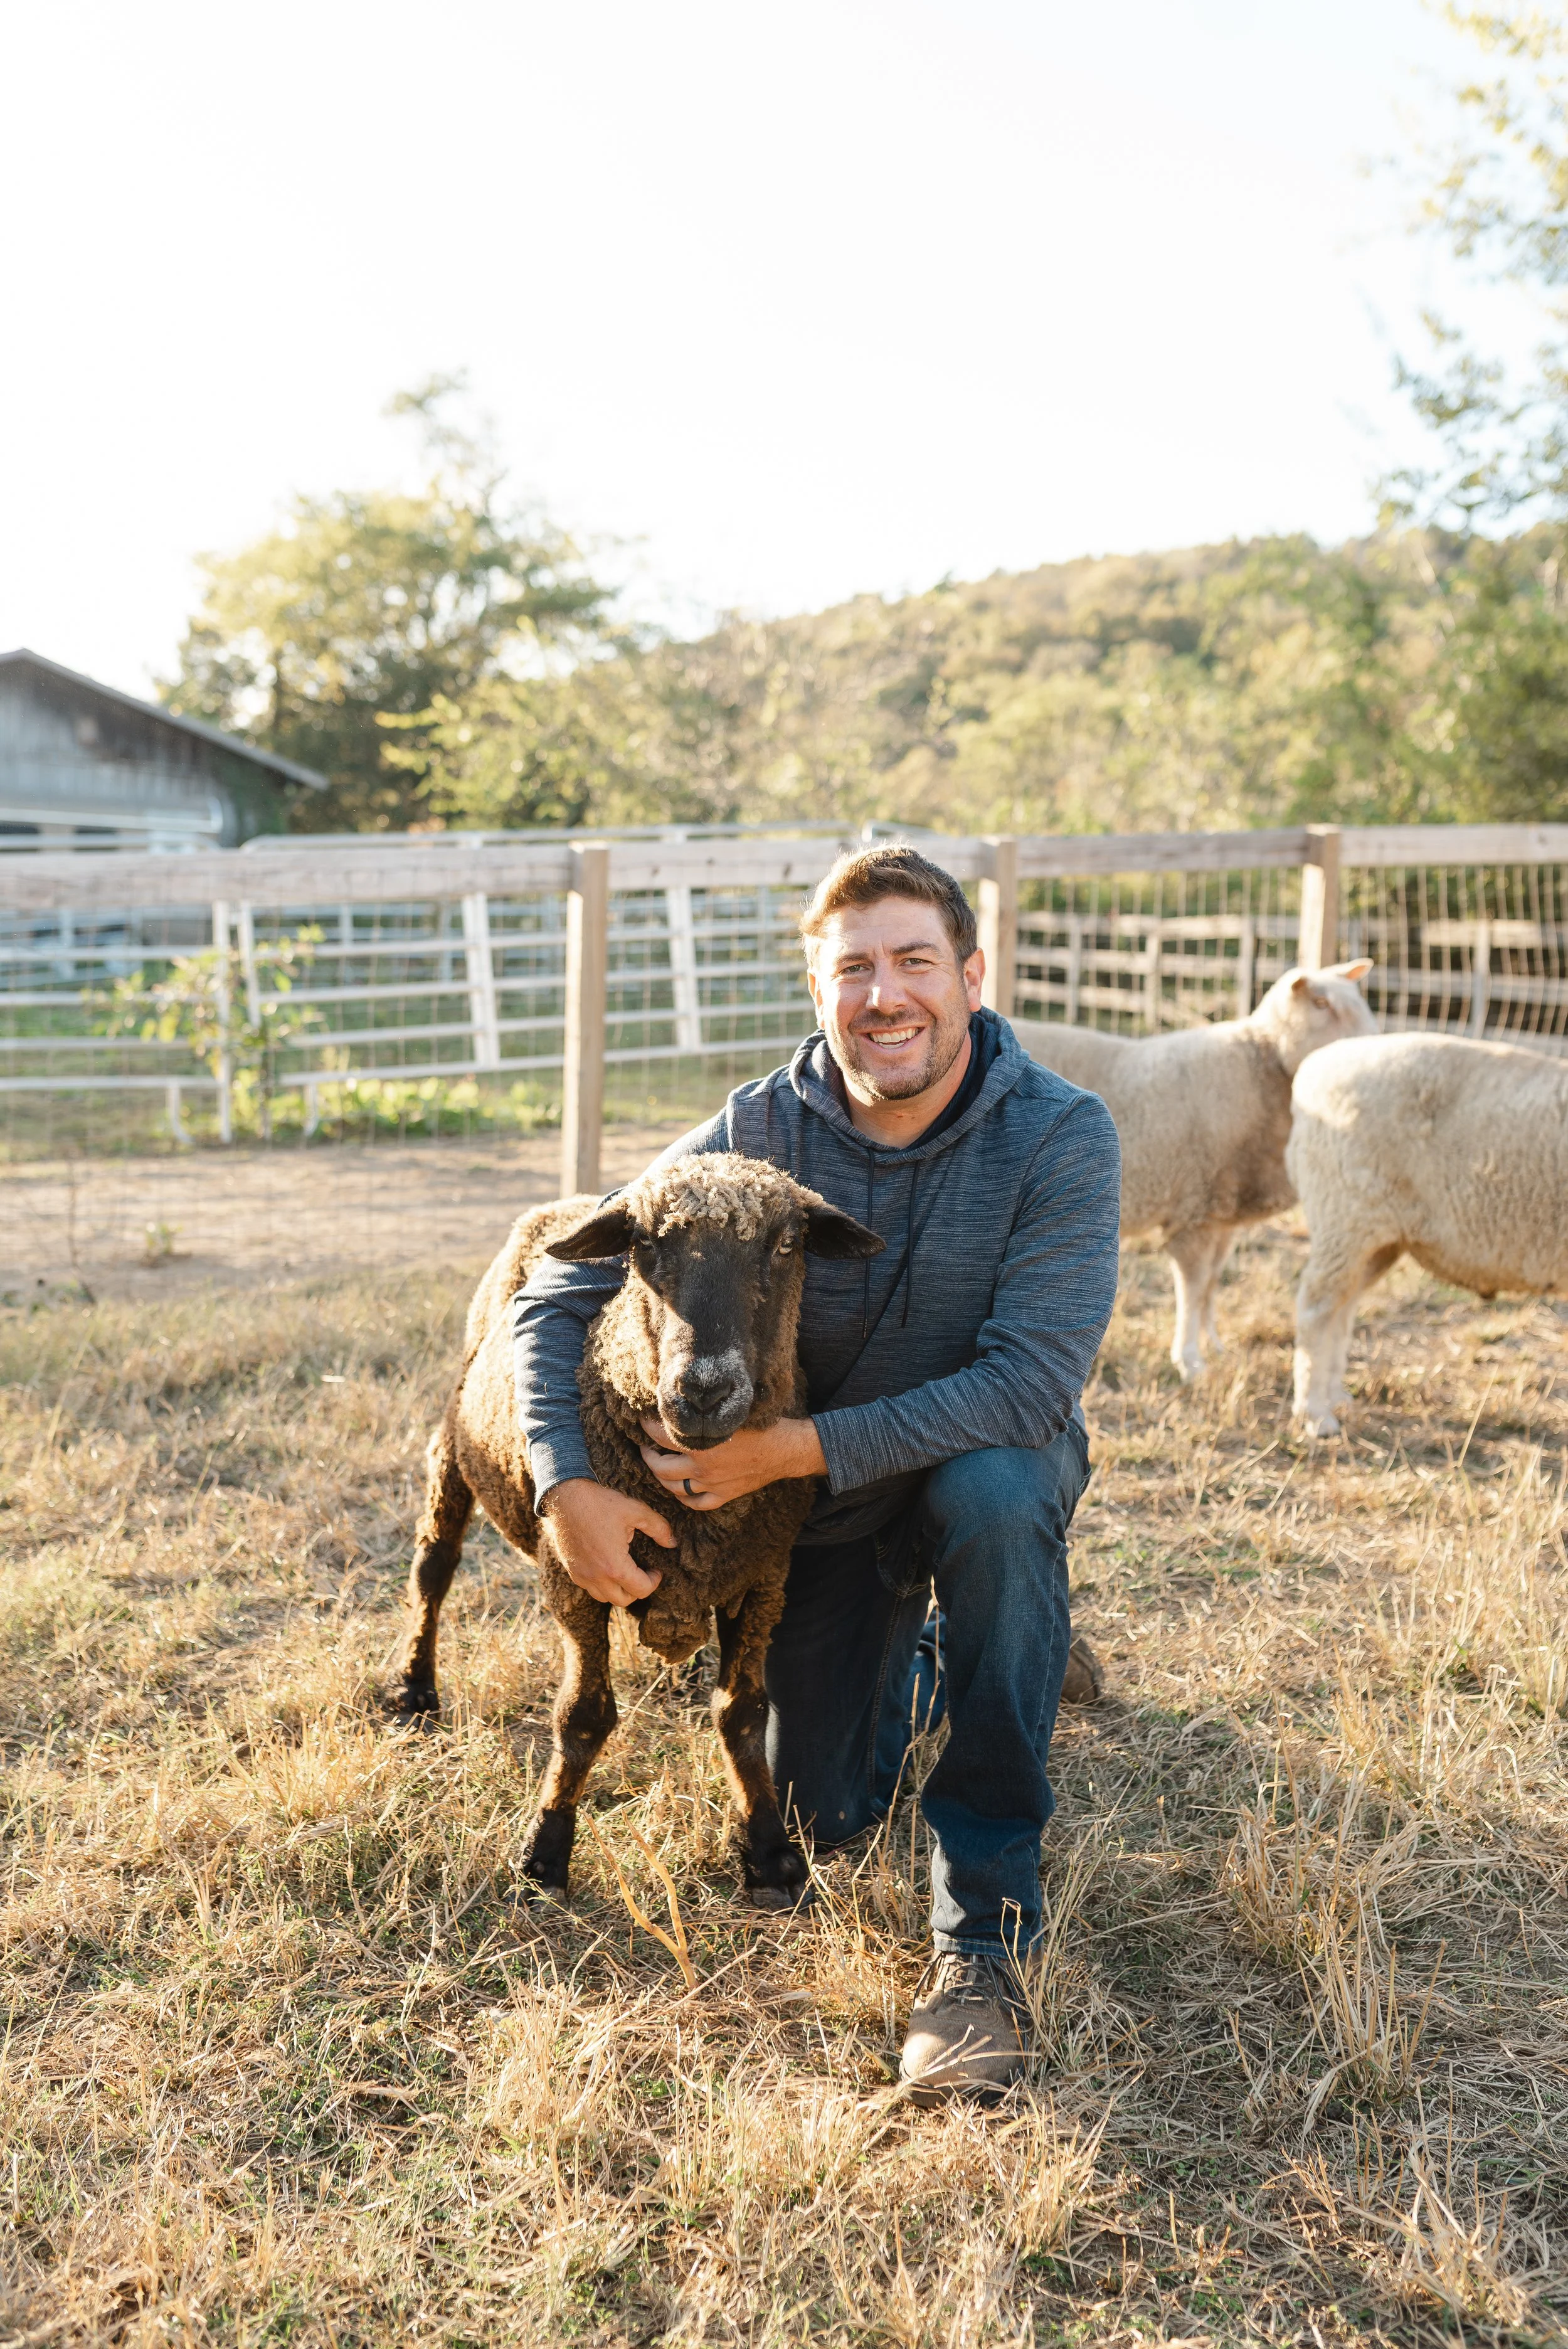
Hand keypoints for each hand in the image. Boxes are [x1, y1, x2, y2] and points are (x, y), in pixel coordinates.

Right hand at [538, 1477, 674, 1605]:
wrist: (566, 1497)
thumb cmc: (601, 1503)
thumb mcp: (636, 1511)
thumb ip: (659, 1528)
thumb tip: (672, 1543)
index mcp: (615, 1566)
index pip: (641, 1590)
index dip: (654, 1581)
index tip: (656, 1570)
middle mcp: (596, 1577)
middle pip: (623, 1600)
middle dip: (637, 1590)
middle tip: (643, 1573)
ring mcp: (581, 1575)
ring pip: (604, 1597)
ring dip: (619, 1590)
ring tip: (626, 1572)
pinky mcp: (572, 1570)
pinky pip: (590, 1588)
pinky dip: (602, 1584)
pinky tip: (607, 1566)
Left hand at [638, 1415, 825, 1509]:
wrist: (786, 1449)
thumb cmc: (760, 1425)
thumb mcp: (729, 1413)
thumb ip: (704, 1413)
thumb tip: (681, 1402)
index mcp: (702, 1443)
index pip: (660, 1436)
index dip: (647, 1427)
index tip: (642, 1421)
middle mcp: (702, 1467)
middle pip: (660, 1467)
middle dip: (647, 1456)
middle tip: (644, 1447)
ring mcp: (712, 1485)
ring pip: (673, 1488)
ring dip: (661, 1477)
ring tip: (658, 1466)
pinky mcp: (723, 1496)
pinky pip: (696, 1503)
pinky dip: (684, 1498)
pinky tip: (681, 1489)